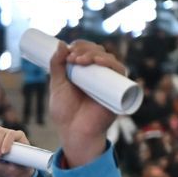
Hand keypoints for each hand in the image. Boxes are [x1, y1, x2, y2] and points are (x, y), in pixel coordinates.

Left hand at [49, 39, 126, 169]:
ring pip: (109, 59)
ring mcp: (109, 81)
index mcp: (84, 72)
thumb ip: (57, 67)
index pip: (87, 50)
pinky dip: (112, 64)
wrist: (73, 132)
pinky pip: (120, 72)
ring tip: (80, 61)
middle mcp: (99, 74)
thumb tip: (59, 44)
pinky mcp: (118, 90)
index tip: (68, 51)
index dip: (80, 46)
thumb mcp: (57, 86)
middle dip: (85, 50)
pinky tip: (100, 62)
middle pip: (99, 52)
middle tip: (72, 58)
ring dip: (95, 54)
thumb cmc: (65, 112)